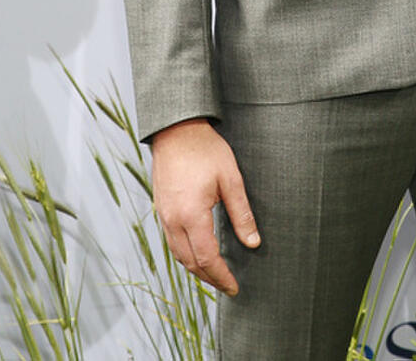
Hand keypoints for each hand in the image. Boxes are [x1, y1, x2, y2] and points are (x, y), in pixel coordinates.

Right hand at [151, 117, 259, 295]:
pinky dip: (185, 253)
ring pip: (178, 254)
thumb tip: (253, 242)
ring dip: (196, 268)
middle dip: (209, 278)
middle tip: (227, 285)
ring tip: (214, 274)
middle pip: (190, 262)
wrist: (176, 129)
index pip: (206, 258)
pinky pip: (172, 241)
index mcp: (191, 215)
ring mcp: (164, 215)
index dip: (221, 276)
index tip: (234, 287)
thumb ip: (241, 213)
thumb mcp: (230, 178)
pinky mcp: (161, 208)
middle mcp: (173, 220)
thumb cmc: (205, 149)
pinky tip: (197, 251)